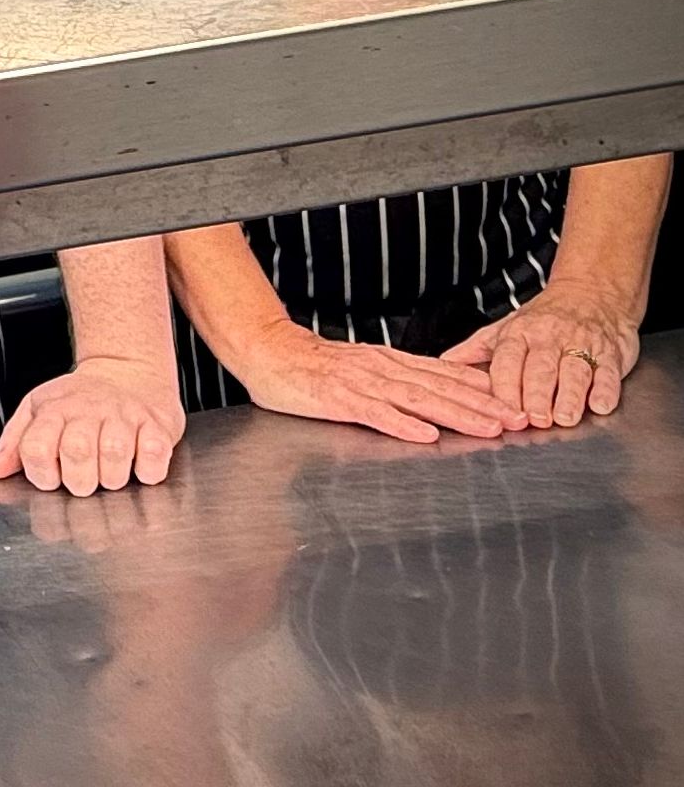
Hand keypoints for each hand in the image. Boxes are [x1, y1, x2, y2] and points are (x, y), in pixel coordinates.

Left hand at [0, 357, 184, 495]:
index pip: (36, 447)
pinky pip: (154, 453)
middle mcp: (88, 410)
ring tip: (110, 473)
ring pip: (115, 453)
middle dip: (79, 481)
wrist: (127, 368)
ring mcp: (124, 415)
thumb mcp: (39, 410)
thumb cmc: (79, 399)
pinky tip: (140, 465)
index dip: (41, 474)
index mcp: (54, 409)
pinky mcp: (156, 423)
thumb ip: (16, 442)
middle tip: (84, 481)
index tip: (51, 478)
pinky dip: (148, 470)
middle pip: (77, 452)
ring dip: (113, 477)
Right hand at [240, 320, 528, 443]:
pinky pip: (374, 412)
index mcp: (389, 362)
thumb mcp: (362, 367)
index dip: (483, 389)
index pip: (445, 374)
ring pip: (418, 399)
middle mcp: (382, 368)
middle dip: (484, 404)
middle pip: (441, 387)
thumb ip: (396, 380)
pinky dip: (401, 423)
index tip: (516, 402)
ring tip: (488, 428)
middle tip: (519, 419)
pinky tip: (425, 435)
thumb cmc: (311, 366)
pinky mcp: (337, 398)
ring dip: (456, 414)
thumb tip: (434, 395)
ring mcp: (360, 383)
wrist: (268, 351)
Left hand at [442, 277, 641, 427]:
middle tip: (533, 419)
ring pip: (574, 371)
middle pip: (540, 368)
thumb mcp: (505, 329)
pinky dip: (605, 389)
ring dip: (569, 395)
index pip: (507, 360)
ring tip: (563, 417)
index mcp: (518, 333)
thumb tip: (440, 366)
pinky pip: (608, 371)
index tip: (502, 410)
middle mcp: (549, 338)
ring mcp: (581, 344)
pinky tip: (600, 405)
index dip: (505, 386)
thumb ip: (475, 350)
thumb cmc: (544, 319)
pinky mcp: (610, 353)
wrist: (592, 293)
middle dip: (535, 394)